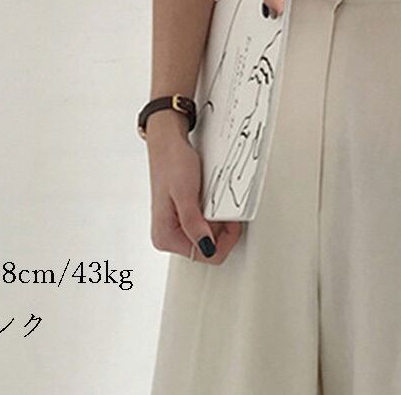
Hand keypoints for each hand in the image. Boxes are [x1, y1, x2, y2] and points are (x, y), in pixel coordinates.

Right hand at [147, 121, 242, 262]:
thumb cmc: (173, 163)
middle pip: (209, 249)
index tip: (234, 222)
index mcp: (166, 237)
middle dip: (223, 231)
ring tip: (218, 202)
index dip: (226, 241)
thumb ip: (194, 223)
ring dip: (219, 222)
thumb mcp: (185, 193)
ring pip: (209, 238)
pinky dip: (214, 215)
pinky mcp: (182, 218)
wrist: (168, 143)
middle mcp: (168, 236)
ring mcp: (175, 228)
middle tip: (228, 210)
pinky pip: (205, 225)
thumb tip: (207, 248)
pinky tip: (212, 201)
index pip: (206, 256)